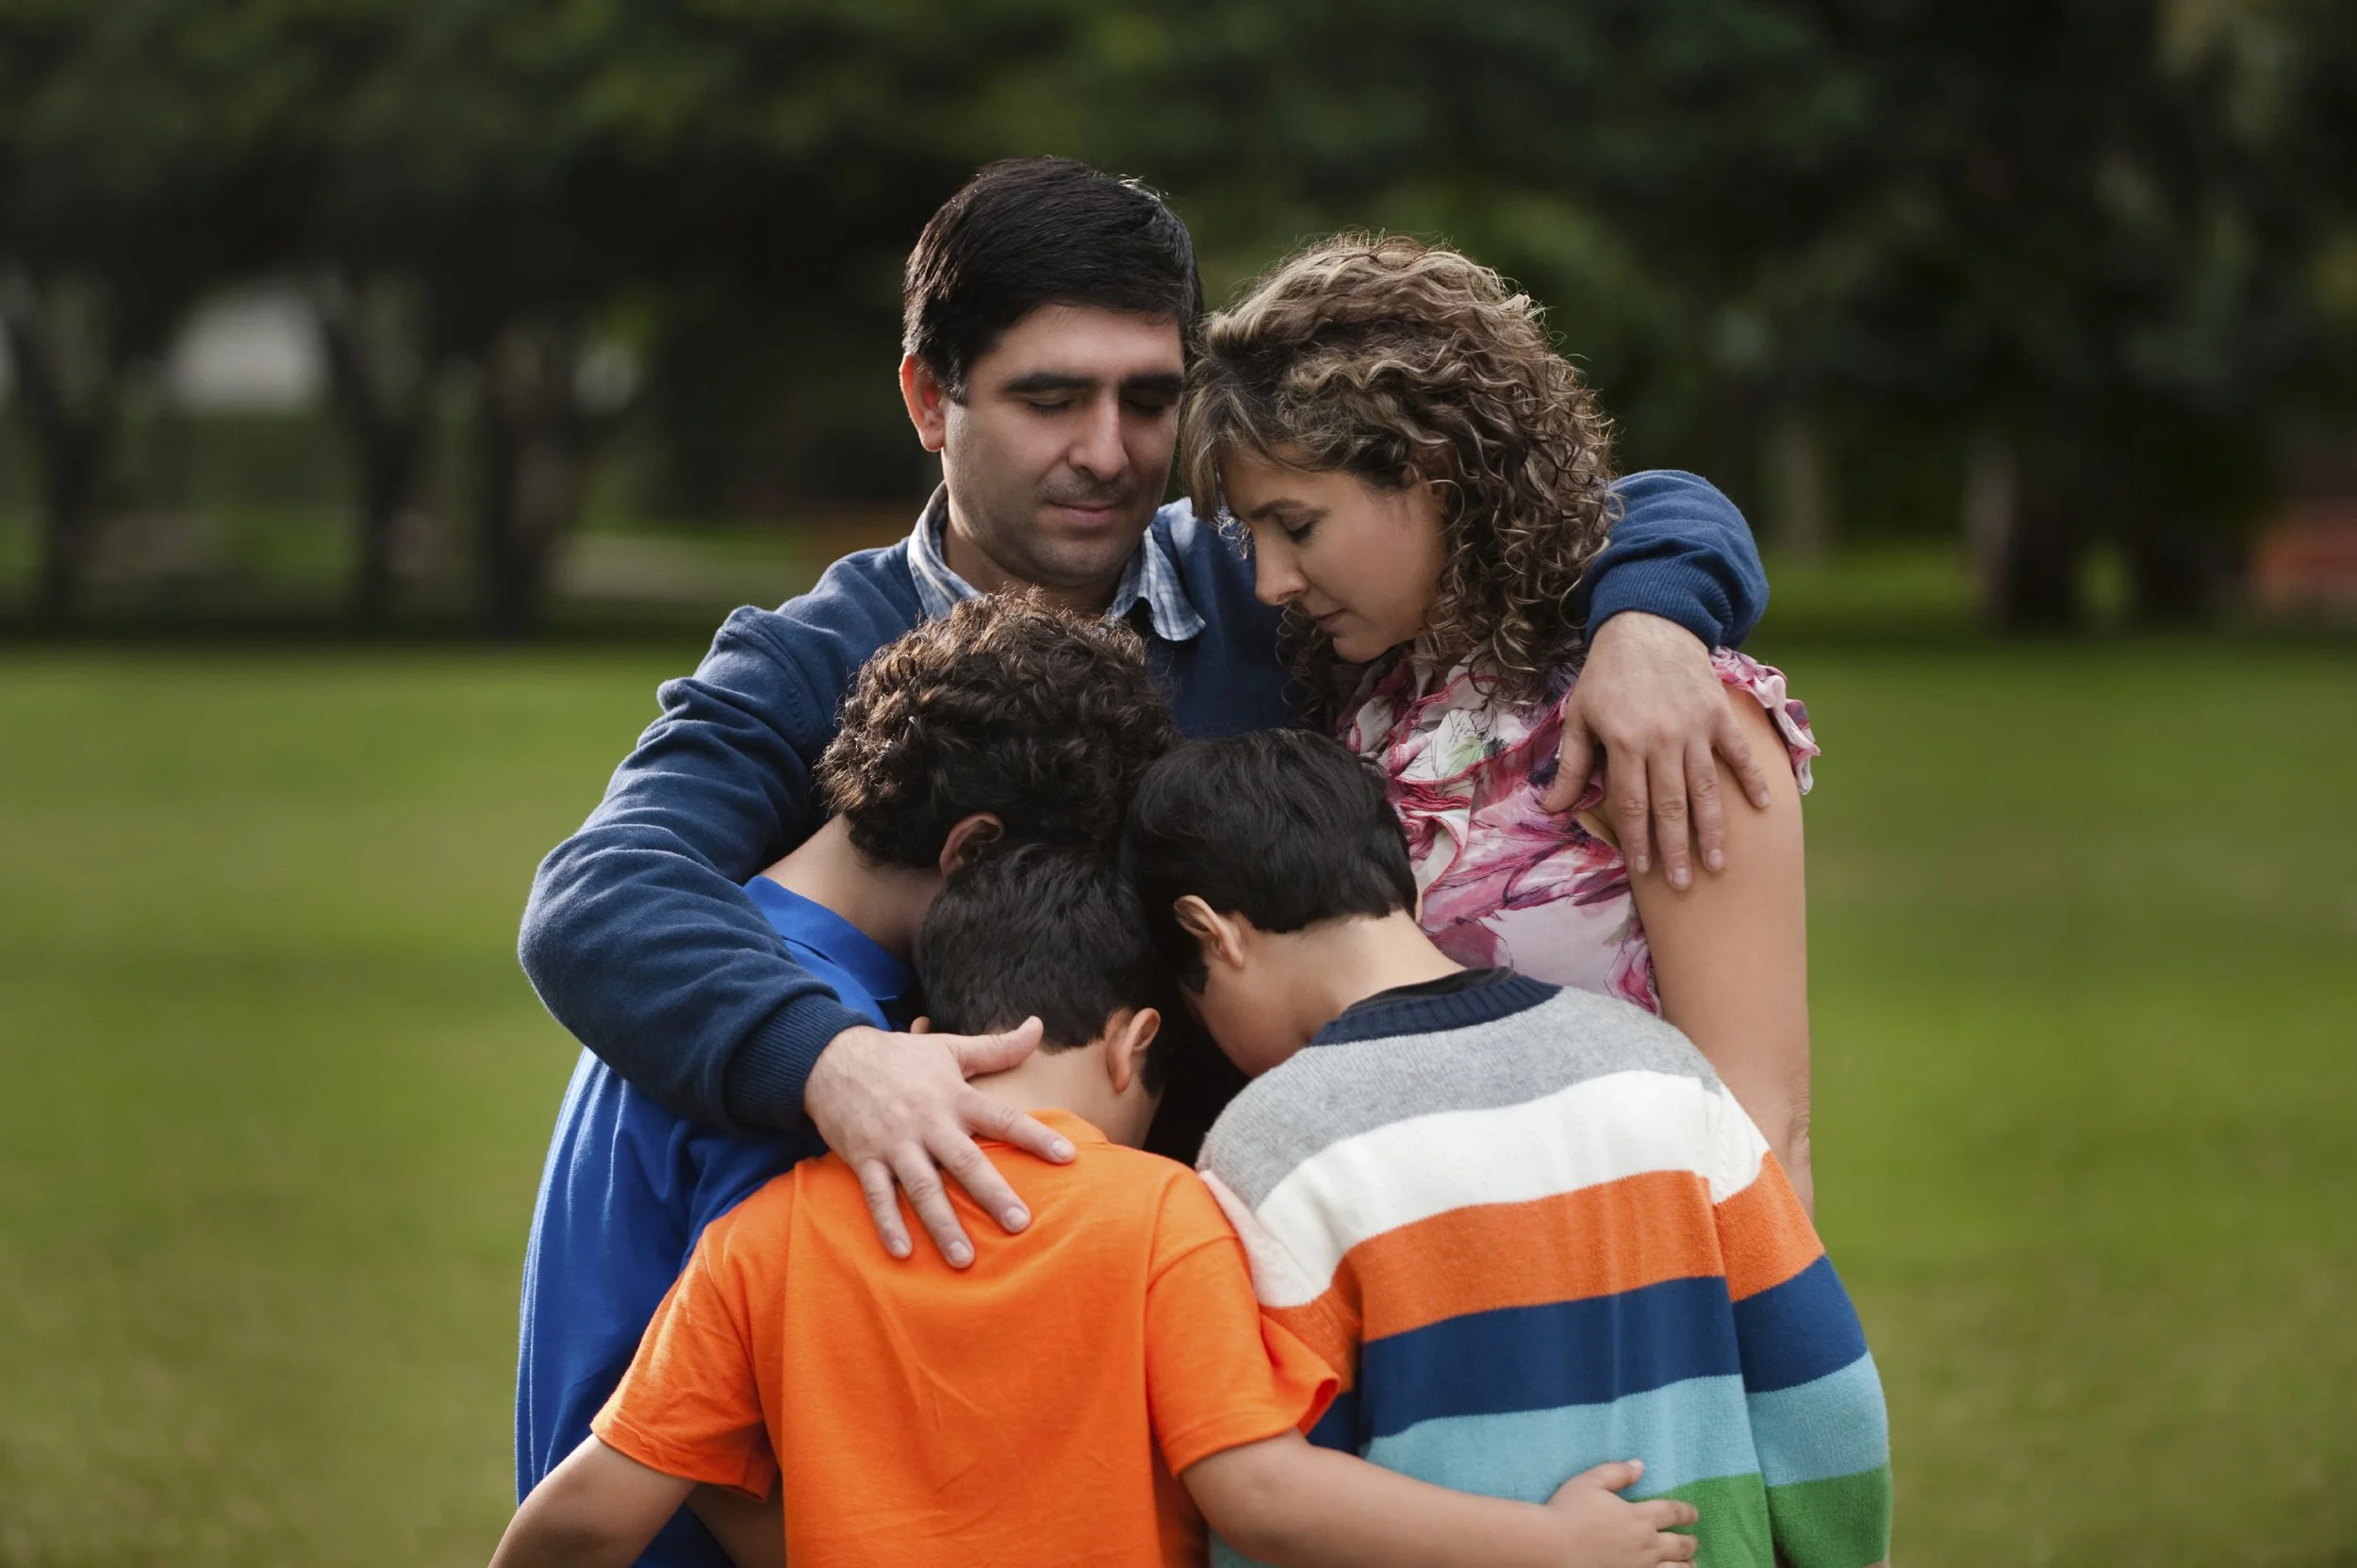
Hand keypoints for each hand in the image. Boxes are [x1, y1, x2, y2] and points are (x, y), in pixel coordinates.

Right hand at [803, 1019, 1073, 1266]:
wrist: (830, 1057)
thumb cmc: (899, 1056)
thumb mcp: (949, 1047)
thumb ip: (998, 1047)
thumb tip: (1037, 1026)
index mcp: (954, 1096)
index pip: (1002, 1118)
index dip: (1036, 1136)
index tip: (1067, 1157)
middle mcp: (928, 1122)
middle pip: (965, 1162)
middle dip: (992, 1194)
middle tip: (1020, 1224)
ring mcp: (894, 1143)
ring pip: (923, 1188)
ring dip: (943, 1224)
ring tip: (964, 1259)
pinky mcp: (864, 1158)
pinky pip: (878, 1196)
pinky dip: (889, 1224)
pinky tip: (903, 1253)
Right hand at [1544, 1460, 1698, 1566]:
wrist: (1551, 1547)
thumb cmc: (1567, 1512)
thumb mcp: (1590, 1482)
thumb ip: (1617, 1472)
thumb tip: (1640, 1466)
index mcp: (1639, 1516)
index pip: (1673, 1512)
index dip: (1686, 1512)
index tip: (1693, 1514)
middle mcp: (1647, 1544)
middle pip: (1681, 1545)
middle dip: (1690, 1543)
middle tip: (1692, 1542)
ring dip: (1686, 1565)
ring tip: (1690, 1564)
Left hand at [1547, 612, 1773, 888]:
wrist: (1648, 625)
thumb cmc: (1607, 676)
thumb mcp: (1579, 716)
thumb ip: (1571, 765)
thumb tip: (1551, 808)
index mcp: (1625, 742)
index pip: (1631, 804)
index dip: (1637, 840)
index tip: (1642, 870)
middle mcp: (1663, 739)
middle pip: (1671, 806)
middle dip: (1676, 849)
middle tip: (1685, 885)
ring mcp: (1696, 728)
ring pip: (1706, 789)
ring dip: (1713, 829)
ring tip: (1720, 864)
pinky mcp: (1719, 714)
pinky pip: (1739, 753)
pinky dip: (1752, 780)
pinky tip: (1763, 808)